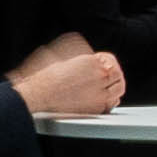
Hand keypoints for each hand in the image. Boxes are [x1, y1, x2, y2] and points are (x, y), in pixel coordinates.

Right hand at [7, 34, 129, 121]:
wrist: (37, 97)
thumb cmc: (44, 79)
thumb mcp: (57, 56)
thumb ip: (73, 52)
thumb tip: (79, 48)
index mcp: (90, 62)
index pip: (110, 59)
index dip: (108, 61)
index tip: (106, 64)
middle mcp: (98, 77)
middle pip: (117, 74)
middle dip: (115, 74)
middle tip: (112, 75)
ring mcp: (99, 93)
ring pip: (119, 88)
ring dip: (116, 86)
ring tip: (112, 86)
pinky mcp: (97, 108)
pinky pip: (112, 103)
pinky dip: (112, 100)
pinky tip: (108, 99)